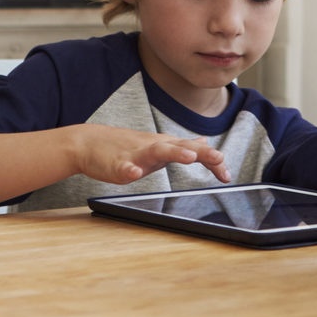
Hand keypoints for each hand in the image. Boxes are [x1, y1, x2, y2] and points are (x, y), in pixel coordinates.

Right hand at [71, 125, 229, 185]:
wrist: (87, 143)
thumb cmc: (124, 146)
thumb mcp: (157, 144)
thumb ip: (181, 145)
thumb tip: (203, 142)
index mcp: (164, 146)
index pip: (193, 150)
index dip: (211, 161)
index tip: (228, 174)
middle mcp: (153, 147)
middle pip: (181, 146)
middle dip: (201, 152)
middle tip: (219, 158)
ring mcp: (135, 154)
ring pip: (156, 151)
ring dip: (174, 153)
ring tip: (189, 156)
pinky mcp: (116, 164)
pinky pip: (123, 167)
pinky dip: (129, 169)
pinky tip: (132, 173)